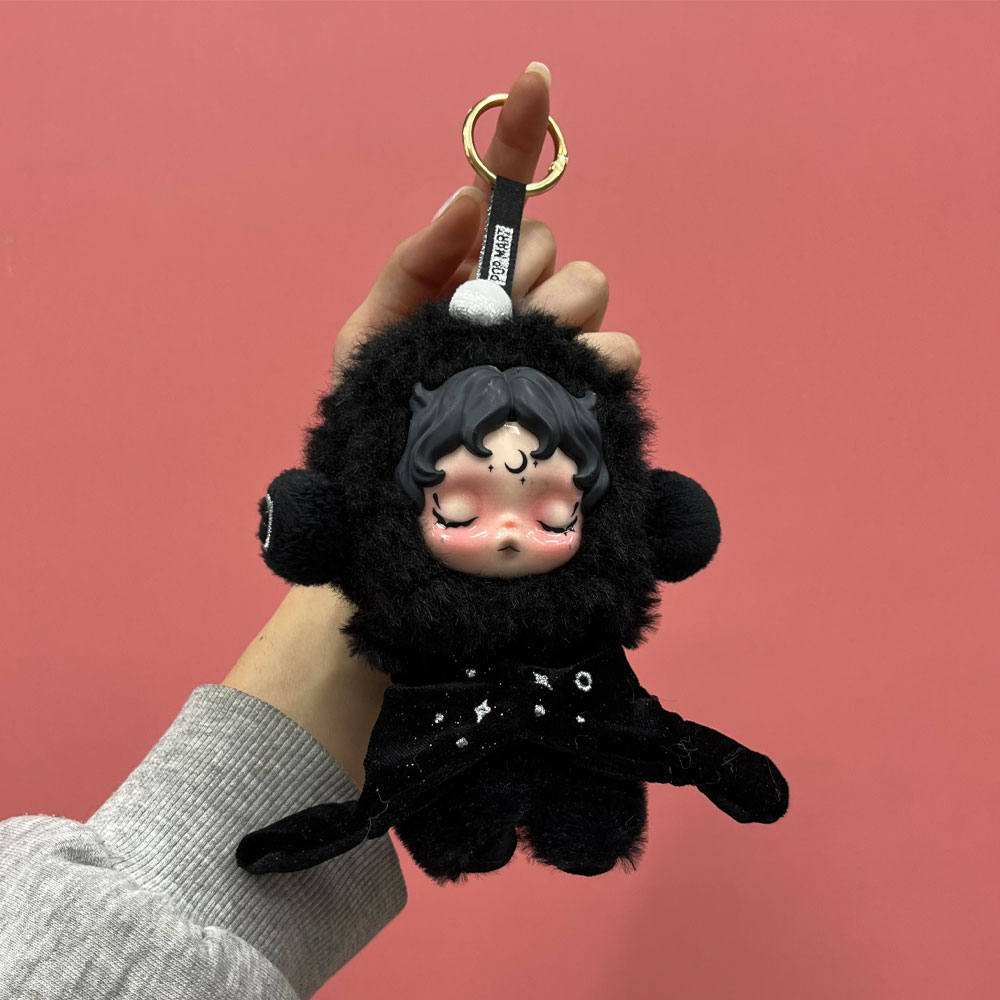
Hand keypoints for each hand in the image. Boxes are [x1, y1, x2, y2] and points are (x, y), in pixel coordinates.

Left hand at [331, 61, 640, 390]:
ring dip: (557, 318)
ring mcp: (554, 342)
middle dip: (527, 276)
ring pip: (590, 291)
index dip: (521, 134)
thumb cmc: (377, 406)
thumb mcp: (370, 332)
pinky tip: (563, 382)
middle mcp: (519, 298)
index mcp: (466, 271)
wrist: (401, 486)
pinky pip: (617, 351)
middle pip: (555, 247)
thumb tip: (462, 200)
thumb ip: (412, 263)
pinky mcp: (583, 388)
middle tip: (486, 325)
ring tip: (515, 363)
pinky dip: (598, 360)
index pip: (502, 193)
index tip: (535, 77)